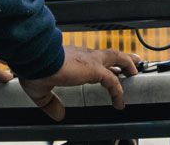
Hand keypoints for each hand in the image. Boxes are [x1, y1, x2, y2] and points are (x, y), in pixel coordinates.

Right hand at [19, 46, 139, 119]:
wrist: (35, 58)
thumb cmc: (35, 68)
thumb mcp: (41, 91)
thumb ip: (51, 103)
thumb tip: (59, 114)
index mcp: (72, 57)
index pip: (91, 59)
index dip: (100, 65)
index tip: (105, 70)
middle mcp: (83, 55)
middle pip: (108, 54)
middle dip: (121, 58)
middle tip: (131, 63)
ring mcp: (90, 60)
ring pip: (116, 58)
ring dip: (127, 65)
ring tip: (135, 73)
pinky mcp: (94, 69)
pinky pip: (112, 80)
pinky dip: (118, 91)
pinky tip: (120, 102)